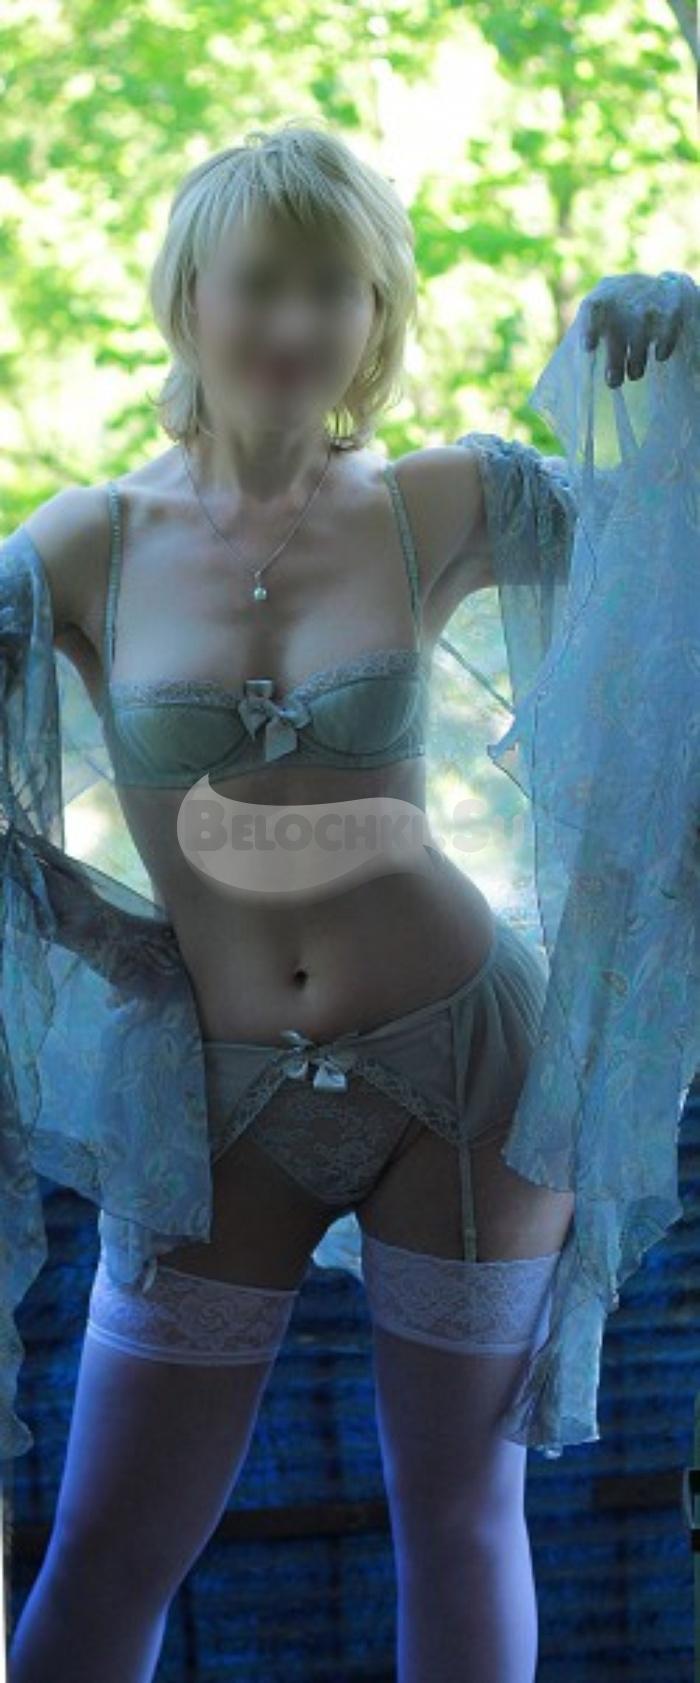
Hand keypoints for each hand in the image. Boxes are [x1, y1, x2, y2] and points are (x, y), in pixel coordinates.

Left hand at [580, 272, 686, 386]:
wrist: (653, 291)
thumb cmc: (615, 313)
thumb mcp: (597, 316)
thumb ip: (586, 336)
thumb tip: (577, 375)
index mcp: (601, 299)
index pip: (592, 308)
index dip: (589, 328)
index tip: (588, 348)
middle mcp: (624, 299)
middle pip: (617, 334)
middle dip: (615, 363)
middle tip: (613, 383)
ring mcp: (647, 305)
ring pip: (640, 342)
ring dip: (636, 364)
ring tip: (634, 373)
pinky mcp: (670, 311)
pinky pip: (665, 338)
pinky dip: (662, 350)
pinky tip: (658, 355)